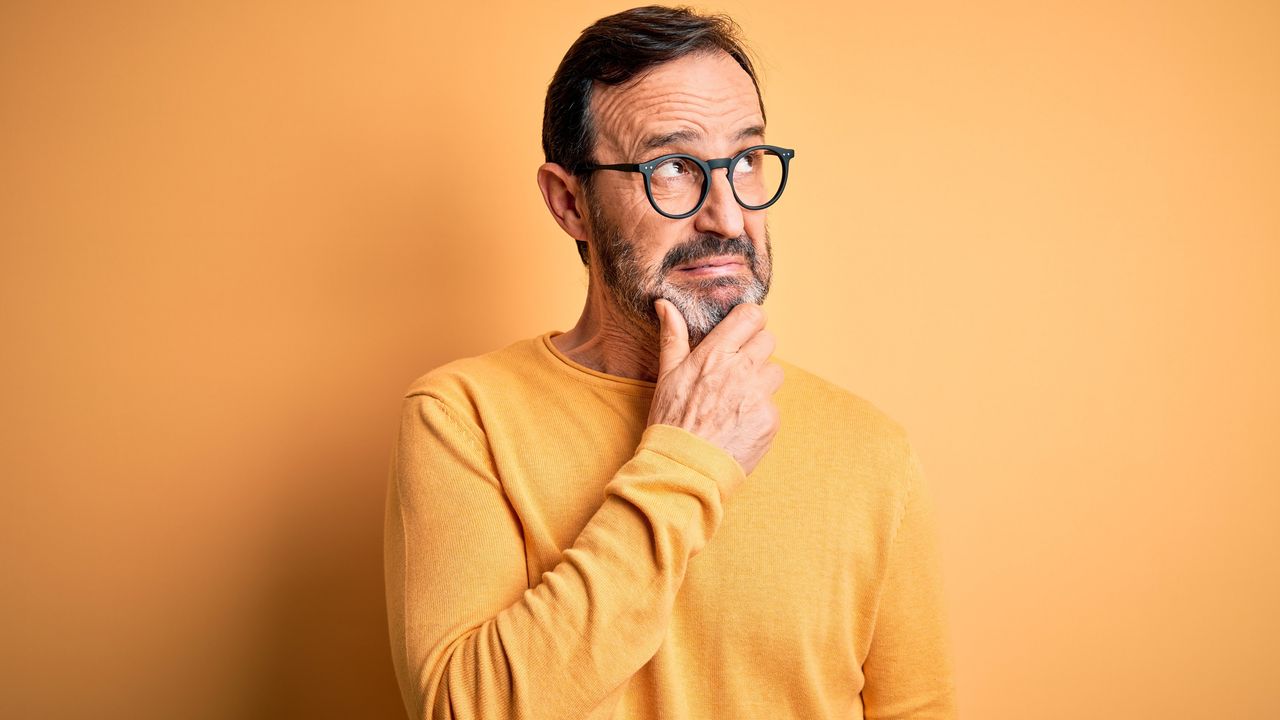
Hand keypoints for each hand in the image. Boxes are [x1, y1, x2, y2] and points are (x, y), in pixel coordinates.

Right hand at [647, 299, 784, 483]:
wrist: (684, 468)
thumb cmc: (671, 421)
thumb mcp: (667, 375)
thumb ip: (672, 337)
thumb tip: (665, 304)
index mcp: (715, 354)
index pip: (752, 316)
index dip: (749, 321)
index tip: (742, 332)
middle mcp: (741, 370)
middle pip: (768, 340)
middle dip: (755, 351)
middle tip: (736, 370)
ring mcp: (758, 395)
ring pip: (774, 372)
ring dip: (761, 381)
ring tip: (736, 400)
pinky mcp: (770, 420)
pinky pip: (774, 405)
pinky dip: (760, 412)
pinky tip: (739, 423)